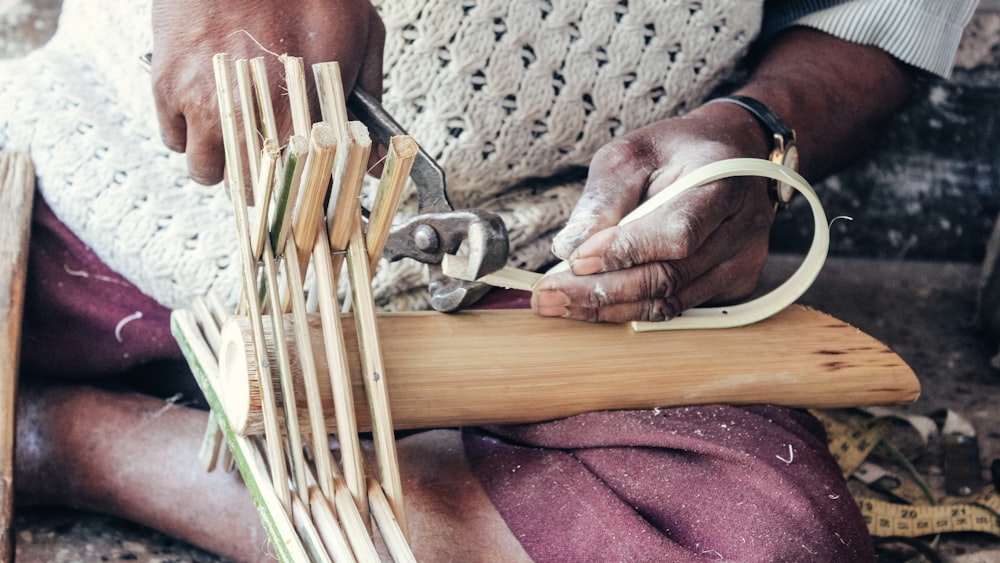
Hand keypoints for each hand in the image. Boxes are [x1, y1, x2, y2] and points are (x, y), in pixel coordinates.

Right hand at [151, 0, 384, 184]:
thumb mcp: (362, 34)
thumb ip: (370, 100)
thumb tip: (374, 156)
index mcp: (306, 102)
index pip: (308, 183)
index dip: (308, 198)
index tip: (310, 200)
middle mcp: (255, 109)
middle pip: (254, 192)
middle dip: (265, 187)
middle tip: (272, 169)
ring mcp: (206, 100)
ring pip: (208, 173)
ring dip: (223, 165)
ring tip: (238, 140)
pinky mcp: (168, 83)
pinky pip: (173, 139)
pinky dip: (187, 134)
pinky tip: (207, 112)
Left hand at [533, 103, 776, 322]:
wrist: (728, 154)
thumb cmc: (674, 151)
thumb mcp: (632, 154)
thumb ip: (603, 197)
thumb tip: (570, 247)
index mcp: (723, 181)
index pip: (676, 232)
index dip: (625, 251)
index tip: (576, 260)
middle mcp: (742, 227)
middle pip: (668, 277)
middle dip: (601, 291)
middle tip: (548, 295)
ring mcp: (742, 261)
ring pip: (669, 302)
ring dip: (608, 308)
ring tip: (559, 304)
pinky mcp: (734, 283)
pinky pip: (675, 308)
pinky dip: (629, 311)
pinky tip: (592, 305)